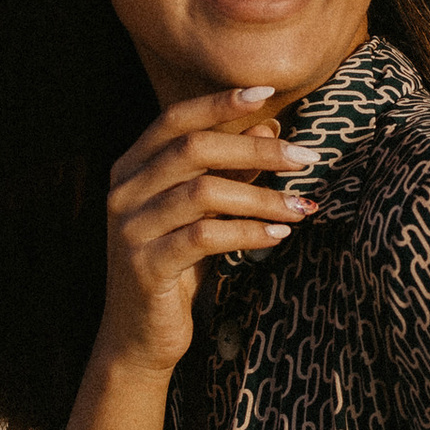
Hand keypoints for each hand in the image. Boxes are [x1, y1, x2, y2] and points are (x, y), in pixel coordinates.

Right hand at [96, 89, 318, 380]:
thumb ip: (229, 168)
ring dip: (261, 196)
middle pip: (193, 149)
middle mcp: (123, 191)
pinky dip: (248, 232)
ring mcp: (130, 229)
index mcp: (132, 168)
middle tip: (306, 158)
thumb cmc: (177, 264)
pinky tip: (279, 235)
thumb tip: (269, 122)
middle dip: (256, 149)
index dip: (220, 103)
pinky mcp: (145, 266)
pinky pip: (204, 237)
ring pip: (202, 192)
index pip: (175, 119)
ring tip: (302, 207)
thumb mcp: (204, 211)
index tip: (268, 92)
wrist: (139, 336)